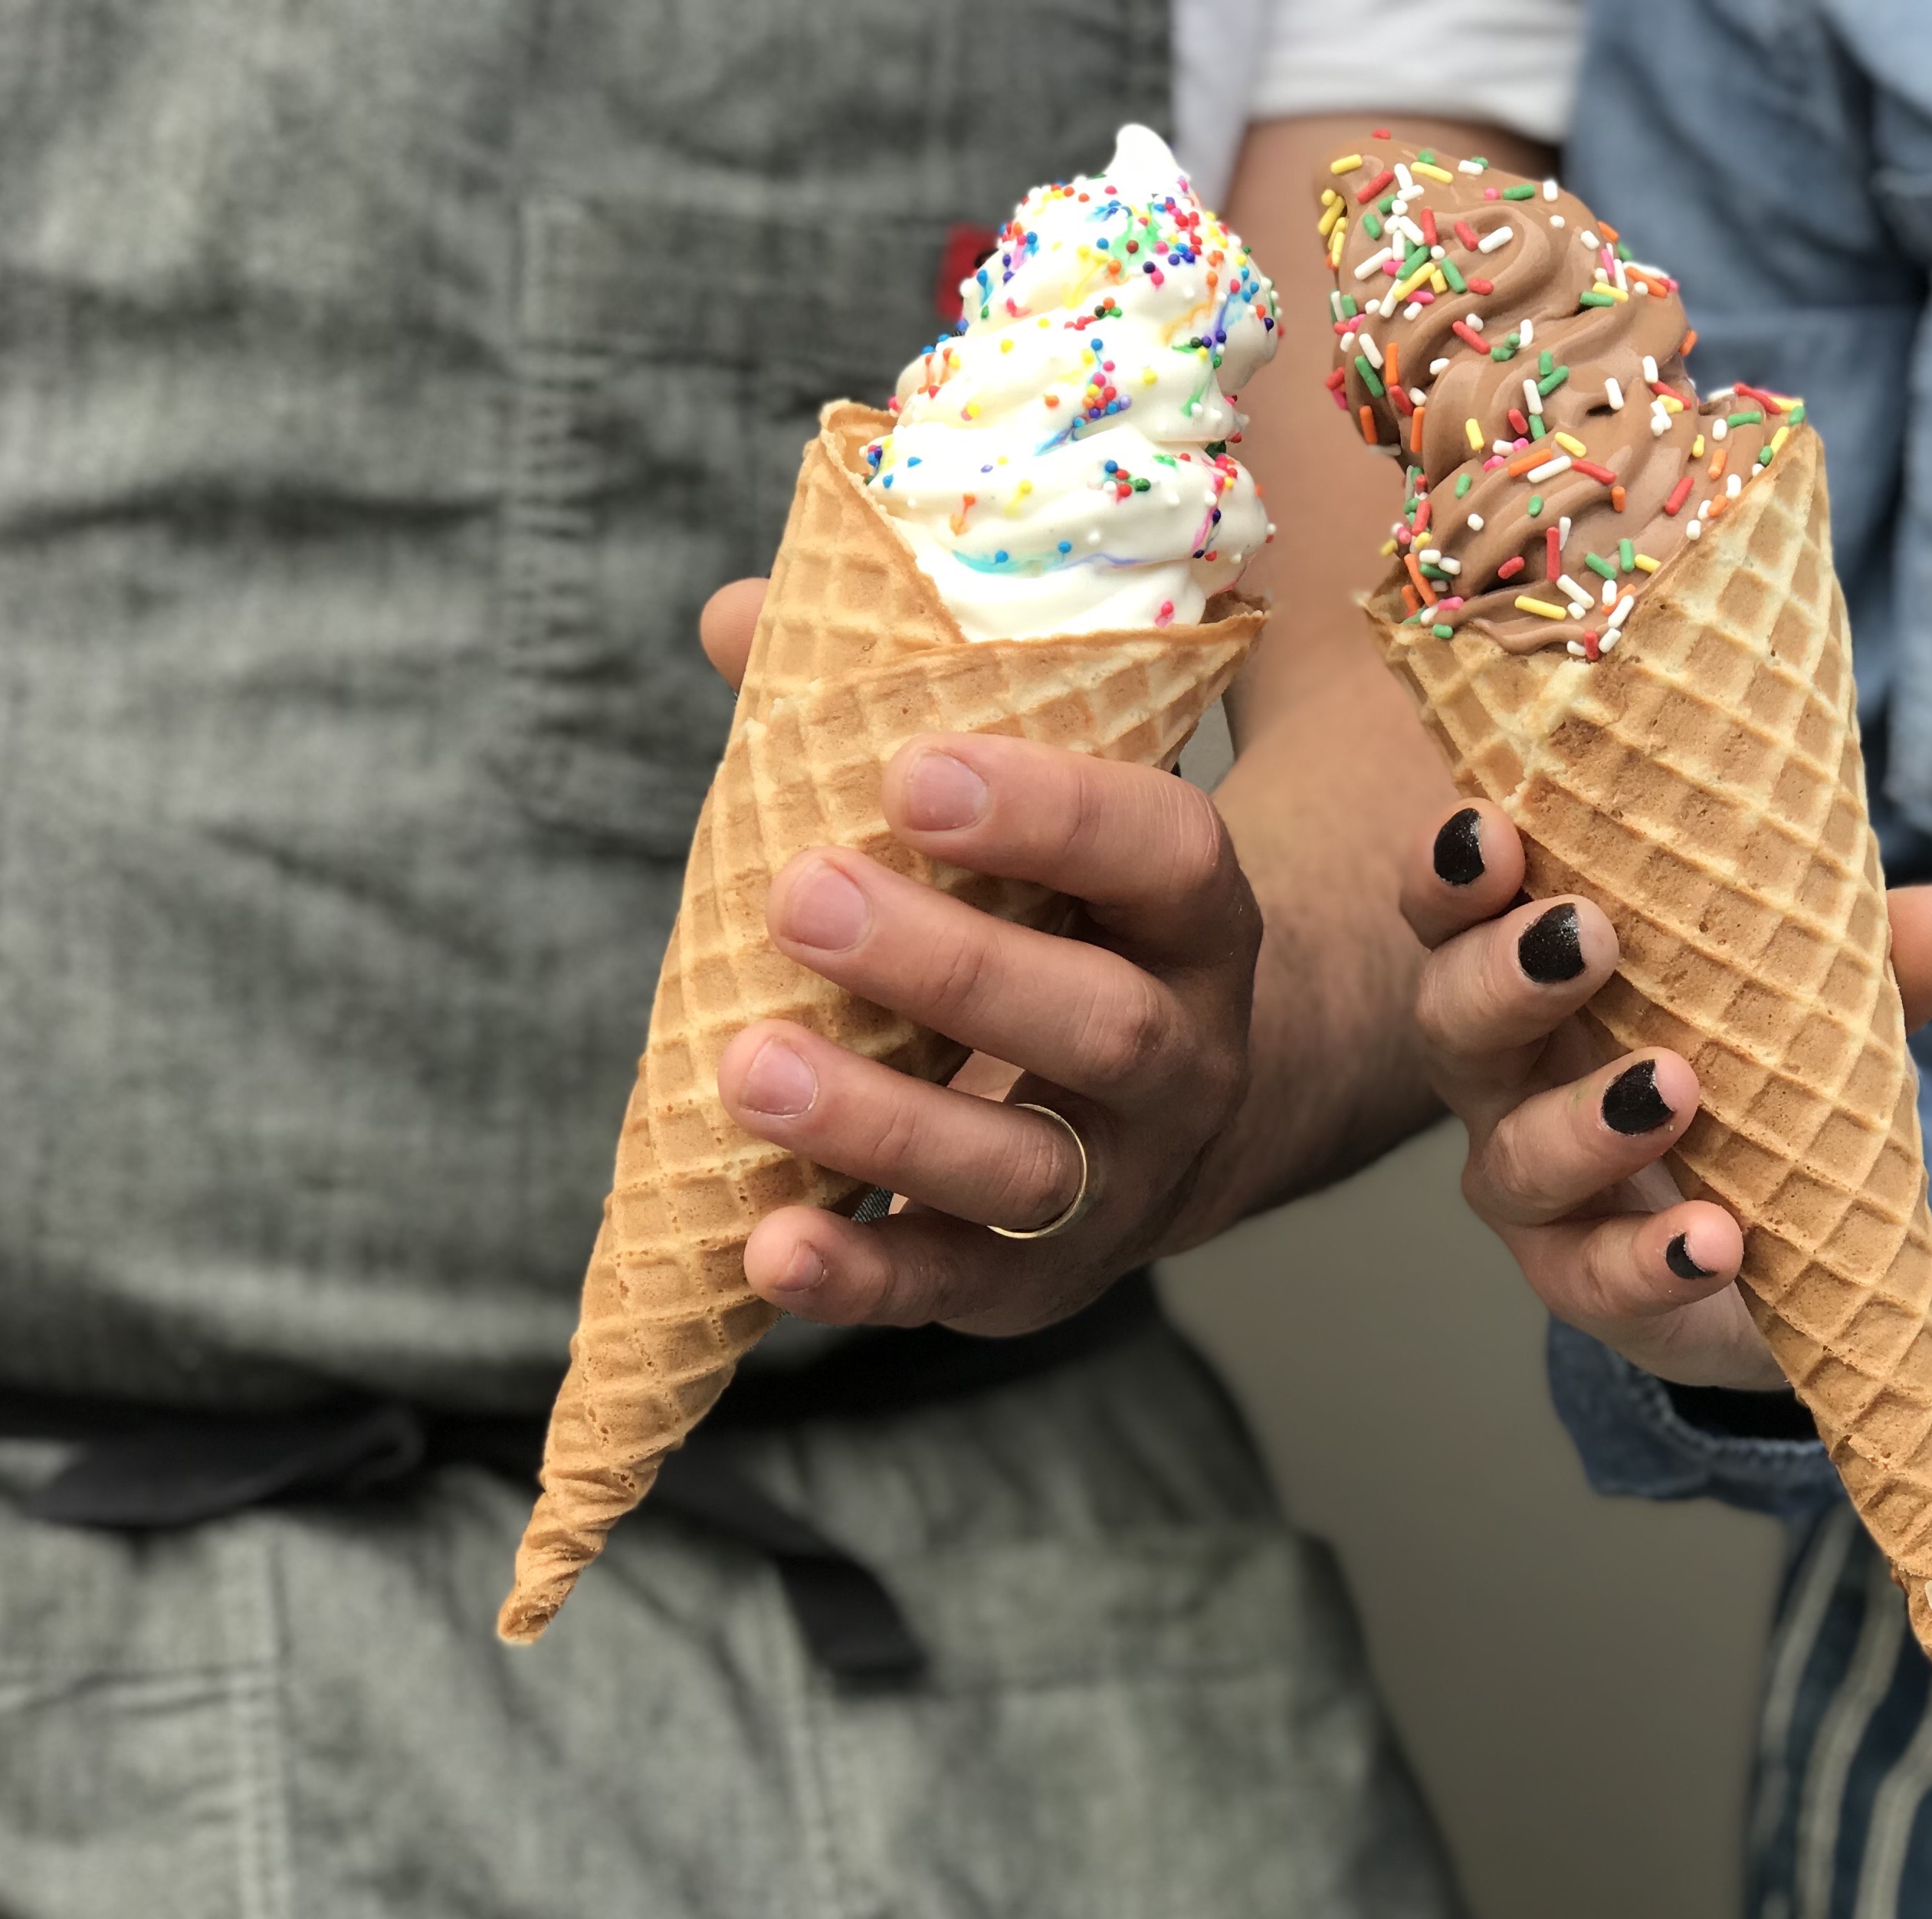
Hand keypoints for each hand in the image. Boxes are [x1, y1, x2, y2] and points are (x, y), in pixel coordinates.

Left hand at [692, 580, 1259, 1333]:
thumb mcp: (1025, 822)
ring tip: (749, 1069)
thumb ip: (896, 713)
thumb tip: (739, 619)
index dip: (1055, 814)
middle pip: (1102, 1024)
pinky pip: (957, 1287)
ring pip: (1027, 1169)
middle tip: (802, 899)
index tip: (913, 771)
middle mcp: (1186, 1055)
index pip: (1166, 854)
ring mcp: (1120, 1180)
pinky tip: (771, 1248)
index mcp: (1192, 918)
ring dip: (886, 1123)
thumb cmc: (1060, 926)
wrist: (1164, 1118)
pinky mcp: (1038, 1278)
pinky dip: (863, 1278)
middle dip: (951, 965)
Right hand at [1399, 798, 1931, 1390]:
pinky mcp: (1583, 1284)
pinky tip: (1714, 1241)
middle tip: (1587, 938)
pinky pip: (1594, 1279)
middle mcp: (1505, 1080)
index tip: (1492, 829)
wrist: (1779, 1259)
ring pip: (1515, 1158)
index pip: (1458, 916)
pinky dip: (1651, 1261)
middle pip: (1451, 1023)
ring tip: (1674, 1090)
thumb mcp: (1806, 1008)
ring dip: (1586, 1121)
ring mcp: (1532, 1190)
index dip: (1453, 873)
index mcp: (1533, 981)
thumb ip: (1862, 963)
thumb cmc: (1749, 1083)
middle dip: (1503, 975)